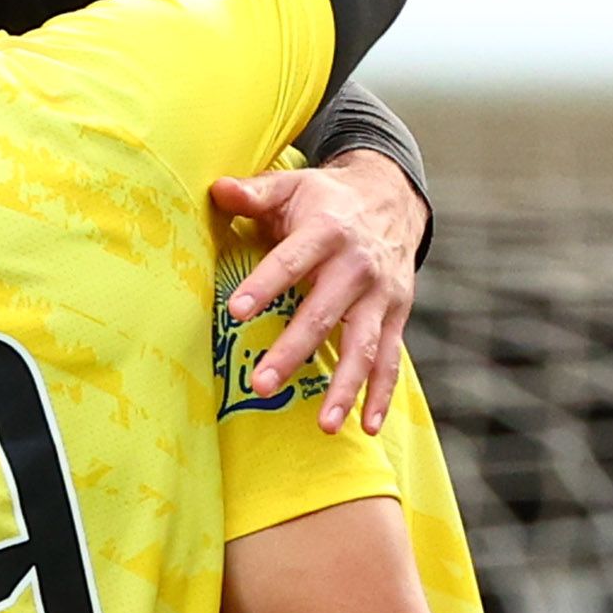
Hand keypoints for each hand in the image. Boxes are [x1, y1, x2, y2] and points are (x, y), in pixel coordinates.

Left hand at [210, 154, 424, 434]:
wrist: (392, 197)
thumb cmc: (325, 199)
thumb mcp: (292, 185)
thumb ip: (254, 192)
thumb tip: (216, 189)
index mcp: (327, 231)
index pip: (292, 261)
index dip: (265, 284)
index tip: (237, 311)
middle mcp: (357, 266)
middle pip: (324, 313)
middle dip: (294, 350)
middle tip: (262, 385)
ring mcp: (380, 295)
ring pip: (363, 345)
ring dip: (346, 387)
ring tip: (325, 425)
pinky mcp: (396, 315)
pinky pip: (391, 359)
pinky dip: (383, 394)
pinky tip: (369, 427)